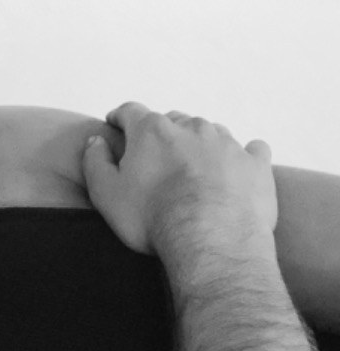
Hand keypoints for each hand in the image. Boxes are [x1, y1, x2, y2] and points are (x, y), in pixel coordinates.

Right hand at [82, 101, 277, 256]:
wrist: (211, 240)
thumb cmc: (154, 217)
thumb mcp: (107, 194)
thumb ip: (95, 162)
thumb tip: (95, 142)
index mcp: (152, 131)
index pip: (131, 111)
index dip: (120, 117)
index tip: (116, 124)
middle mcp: (192, 127)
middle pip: (173, 120)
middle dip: (162, 134)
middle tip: (156, 158)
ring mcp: (227, 143)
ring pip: (210, 133)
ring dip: (199, 145)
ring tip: (194, 169)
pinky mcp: (255, 164)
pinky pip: (251, 150)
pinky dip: (242, 157)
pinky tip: (237, 169)